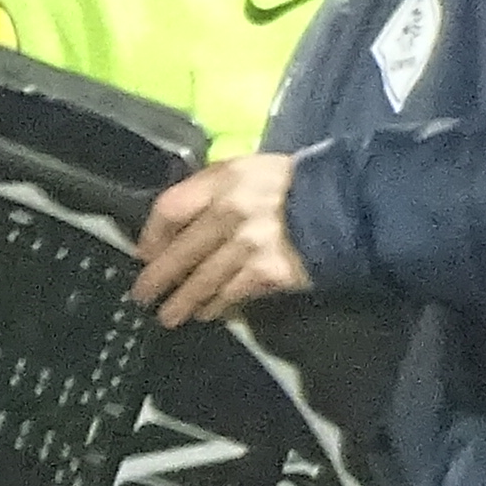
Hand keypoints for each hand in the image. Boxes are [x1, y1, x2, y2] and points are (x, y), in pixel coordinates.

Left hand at [132, 151, 310, 324]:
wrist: (341, 204)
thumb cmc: (289, 185)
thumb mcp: (248, 170)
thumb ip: (212, 189)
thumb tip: (178, 224)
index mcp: (223, 181)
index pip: (170, 208)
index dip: (152, 235)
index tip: (145, 254)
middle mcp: (230, 212)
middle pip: (180, 252)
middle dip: (158, 278)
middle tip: (143, 295)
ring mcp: (249, 247)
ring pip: (203, 281)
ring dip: (183, 302)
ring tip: (169, 316)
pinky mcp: (268, 273)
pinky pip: (232, 295)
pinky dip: (216, 307)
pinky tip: (207, 314)